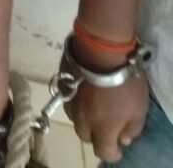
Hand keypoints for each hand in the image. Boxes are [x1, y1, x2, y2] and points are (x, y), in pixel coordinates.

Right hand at [63, 46, 149, 163]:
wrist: (101, 49)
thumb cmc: (124, 81)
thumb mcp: (139, 109)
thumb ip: (131, 128)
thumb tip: (122, 139)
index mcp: (102, 129)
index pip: (104, 152)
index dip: (112, 152)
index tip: (117, 146)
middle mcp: (81, 119)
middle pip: (85, 136)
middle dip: (95, 134)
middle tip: (105, 124)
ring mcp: (69, 101)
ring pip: (73, 118)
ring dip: (83, 117)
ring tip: (92, 106)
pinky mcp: (61, 83)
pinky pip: (66, 99)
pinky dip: (75, 100)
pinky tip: (83, 90)